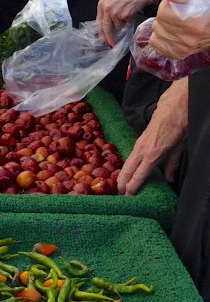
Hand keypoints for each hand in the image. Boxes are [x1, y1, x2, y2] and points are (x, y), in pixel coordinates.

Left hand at [96, 0, 161, 46]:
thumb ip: (109, 10)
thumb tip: (108, 24)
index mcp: (102, 3)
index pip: (99, 22)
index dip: (101, 33)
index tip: (103, 40)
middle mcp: (106, 8)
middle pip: (106, 28)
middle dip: (109, 37)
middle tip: (112, 44)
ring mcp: (114, 12)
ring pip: (118, 26)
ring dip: (124, 22)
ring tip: (128, 11)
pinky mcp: (124, 15)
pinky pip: (127, 23)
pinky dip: (130, 20)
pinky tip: (133, 11)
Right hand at [117, 78, 187, 194]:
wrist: (175, 104)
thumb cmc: (180, 123)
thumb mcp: (180, 147)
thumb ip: (172, 165)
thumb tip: (169, 179)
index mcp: (153, 154)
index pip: (138, 175)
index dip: (132, 188)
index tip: (128, 197)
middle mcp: (142, 149)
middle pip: (127, 170)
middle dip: (122, 184)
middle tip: (120, 196)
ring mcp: (139, 144)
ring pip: (126, 163)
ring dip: (123, 175)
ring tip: (121, 187)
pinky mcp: (139, 139)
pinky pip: (130, 156)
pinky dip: (127, 167)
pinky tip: (128, 172)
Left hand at [148, 0, 209, 58]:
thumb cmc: (208, 13)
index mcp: (192, 24)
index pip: (162, 13)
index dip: (165, 6)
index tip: (171, 5)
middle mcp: (186, 39)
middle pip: (158, 23)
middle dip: (163, 16)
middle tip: (172, 14)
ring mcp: (181, 49)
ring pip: (155, 33)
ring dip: (161, 26)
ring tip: (171, 23)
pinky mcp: (177, 54)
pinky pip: (155, 44)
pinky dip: (158, 37)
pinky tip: (168, 33)